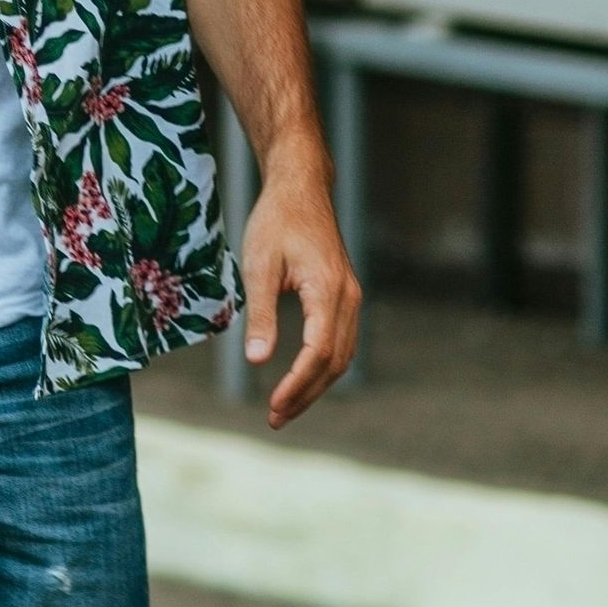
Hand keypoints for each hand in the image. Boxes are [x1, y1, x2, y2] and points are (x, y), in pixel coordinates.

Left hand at [239, 162, 361, 429]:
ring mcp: (350, 297)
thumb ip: (261, 314)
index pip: (318, 352)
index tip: (273, 406)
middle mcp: (348, 298)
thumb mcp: (259, 265)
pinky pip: (340, 341)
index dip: (297, 384)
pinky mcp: (344, 296)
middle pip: (334, 362)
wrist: (300, 188)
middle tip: (275, 418)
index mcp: (328, 290)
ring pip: (341, 356)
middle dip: (306, 393)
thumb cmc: (276, 221)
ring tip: (284, 407)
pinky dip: (323, 366)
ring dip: (315, 384)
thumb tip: (257, 361)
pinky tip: (300, 378)